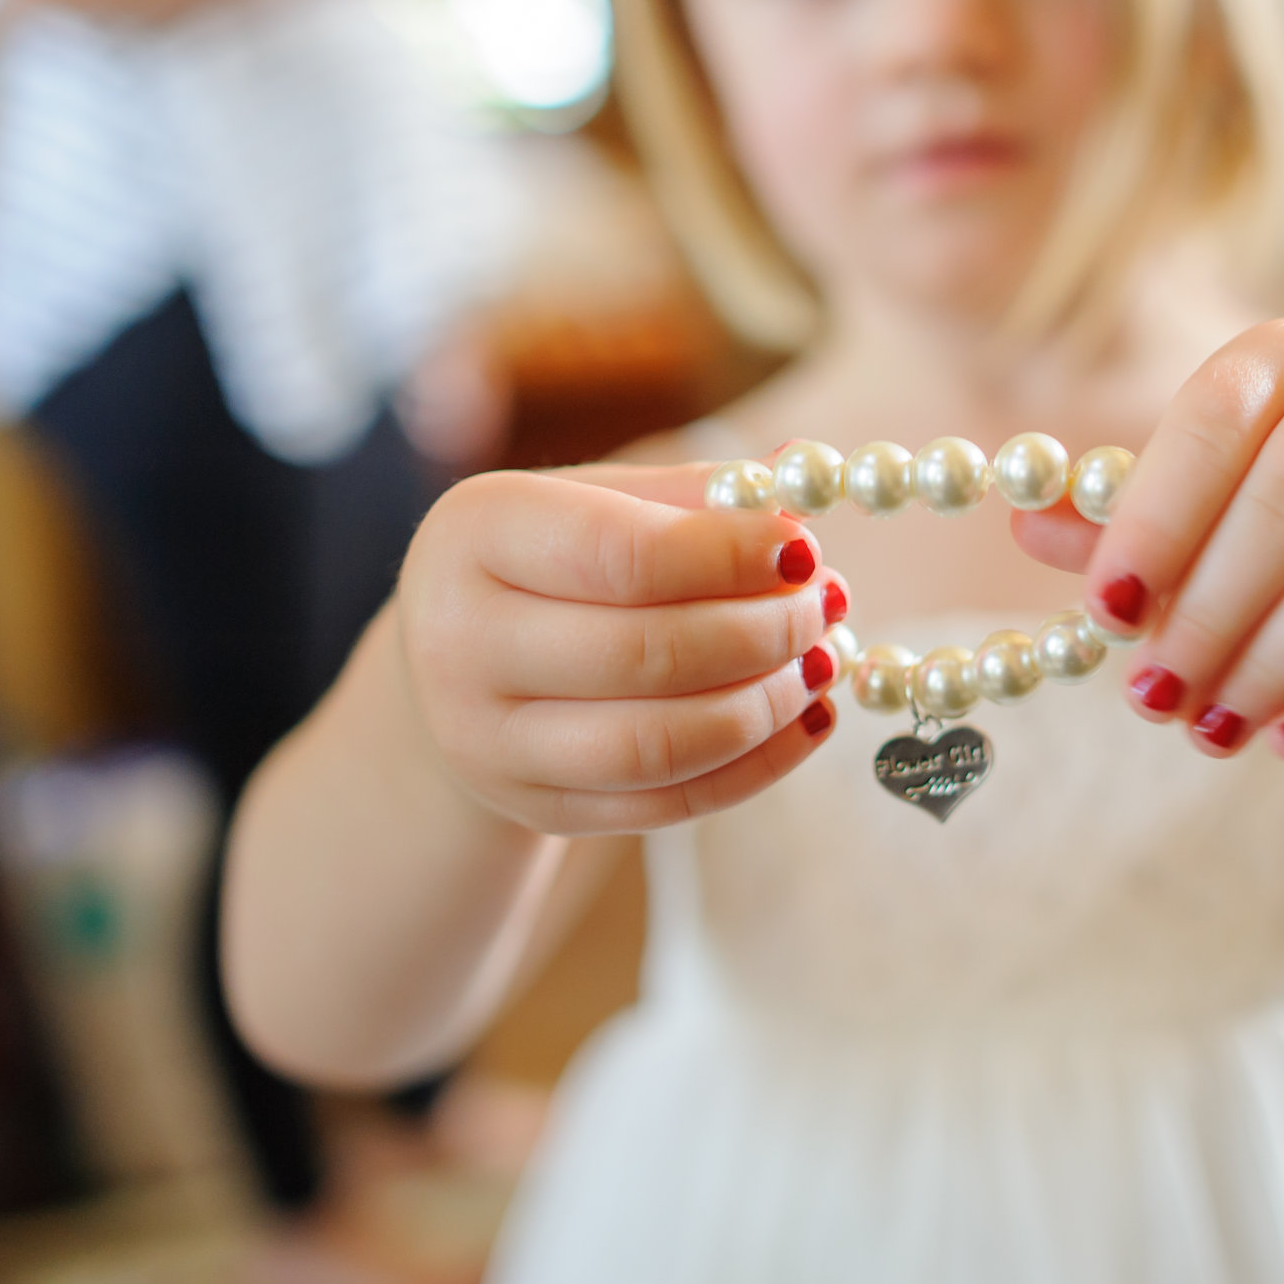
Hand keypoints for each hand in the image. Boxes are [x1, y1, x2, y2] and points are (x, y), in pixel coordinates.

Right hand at [394, 464, 848, 833]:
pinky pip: (669, 804)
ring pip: (660, 745)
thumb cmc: (551, 562)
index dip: (729, 555)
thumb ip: (697, 493)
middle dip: (763, 631)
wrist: (456, 665)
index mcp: (474, 536)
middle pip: (646, 655)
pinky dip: (758, 766)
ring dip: (767, 705)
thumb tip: (804, 476)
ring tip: (821, 660)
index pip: (621, 555)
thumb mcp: (601, 501)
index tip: (805, 547)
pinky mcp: (537, 808)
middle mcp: (460, 644)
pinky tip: (807, 719)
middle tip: (826, 603)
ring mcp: (490, 743)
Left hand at [1014, 320, 1283, 759]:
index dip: (1153, 521)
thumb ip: (1121, 520)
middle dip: (1210, 613)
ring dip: (1278, 662)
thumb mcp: (1202, 504)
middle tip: (1153, 699)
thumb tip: (1024, 528)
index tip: (1104, 614)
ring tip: (1212, 729)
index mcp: (1283, 355)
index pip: (1208, 425)